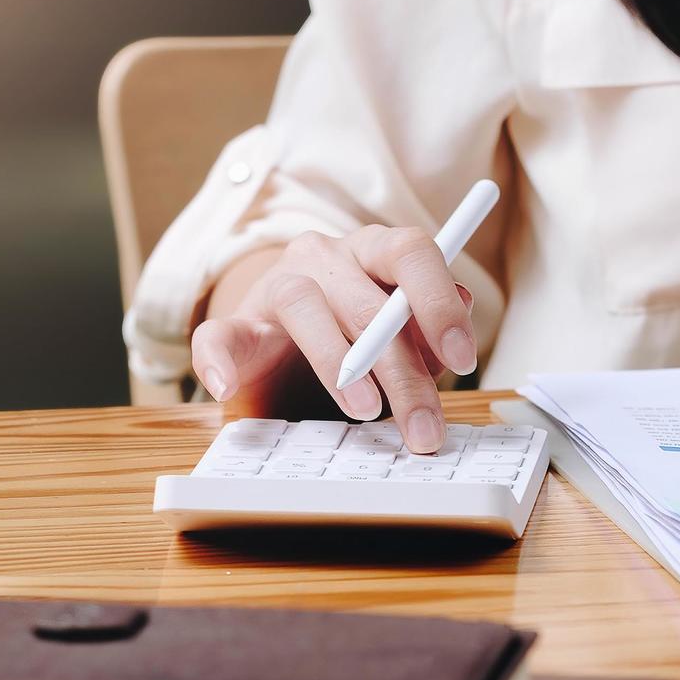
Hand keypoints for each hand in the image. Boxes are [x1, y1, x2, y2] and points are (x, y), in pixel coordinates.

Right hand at [191, 227, 477, 452]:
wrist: (281, 359)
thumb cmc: (351, 349)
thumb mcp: (398, 341)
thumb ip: (425, 332)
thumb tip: (458, 320)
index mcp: (372, 252)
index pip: (410, 251)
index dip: (438, 301)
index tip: (464, 358)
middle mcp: (324, 258)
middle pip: (367, 301)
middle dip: (403, 371)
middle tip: (422, 427)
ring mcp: (273, 287)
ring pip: (302, 304)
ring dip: (337, 363)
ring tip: (363, 410)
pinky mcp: (231, 327)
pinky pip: (216, 335)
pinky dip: (218, 361)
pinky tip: (227, 387)